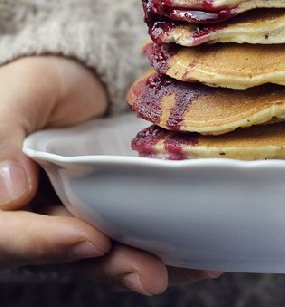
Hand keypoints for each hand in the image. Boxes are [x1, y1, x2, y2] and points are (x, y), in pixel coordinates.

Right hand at [0, 56, 218, 293]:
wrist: (72, 78)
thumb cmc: (36, 84)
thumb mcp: (15, 98)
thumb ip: (4, 136)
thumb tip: (12, 194)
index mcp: (2, 198)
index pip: (8, 235)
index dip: (42, 244)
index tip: (88, 237)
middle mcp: (36, 215)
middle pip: (63, 255)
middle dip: (108, 265)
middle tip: (149, 273)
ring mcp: (77, 213)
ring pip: (102, 252)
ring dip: (141, 263)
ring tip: (187, 268)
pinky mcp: (111, 206)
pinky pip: (132, 232)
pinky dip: (163, 247)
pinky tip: (197, 256)